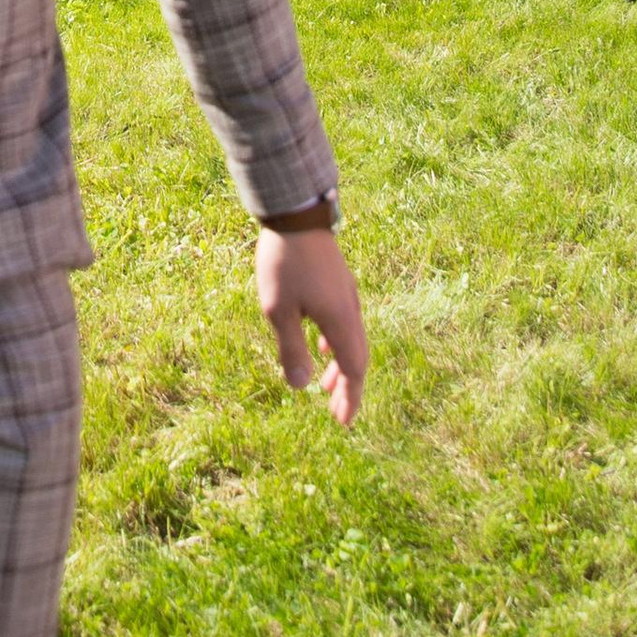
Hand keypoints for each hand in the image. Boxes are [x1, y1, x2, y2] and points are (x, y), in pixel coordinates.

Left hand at [256, 223, 365, 420]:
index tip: (343, 422)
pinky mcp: (338, 284)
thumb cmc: (284, 263)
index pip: (354, 370)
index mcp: (341, 321)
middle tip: (336, 413)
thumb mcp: (278, 310)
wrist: (296, 215)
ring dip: (340, 367)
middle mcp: (351, 310)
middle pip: (357, 358)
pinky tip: (322, 346)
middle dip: (347, 388)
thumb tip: (300, 386)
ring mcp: (346, 295)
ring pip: (351, 340)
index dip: (350, 398)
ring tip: (327, 386)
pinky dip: (336, 344)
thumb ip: (291, 349)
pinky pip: (344, 324)